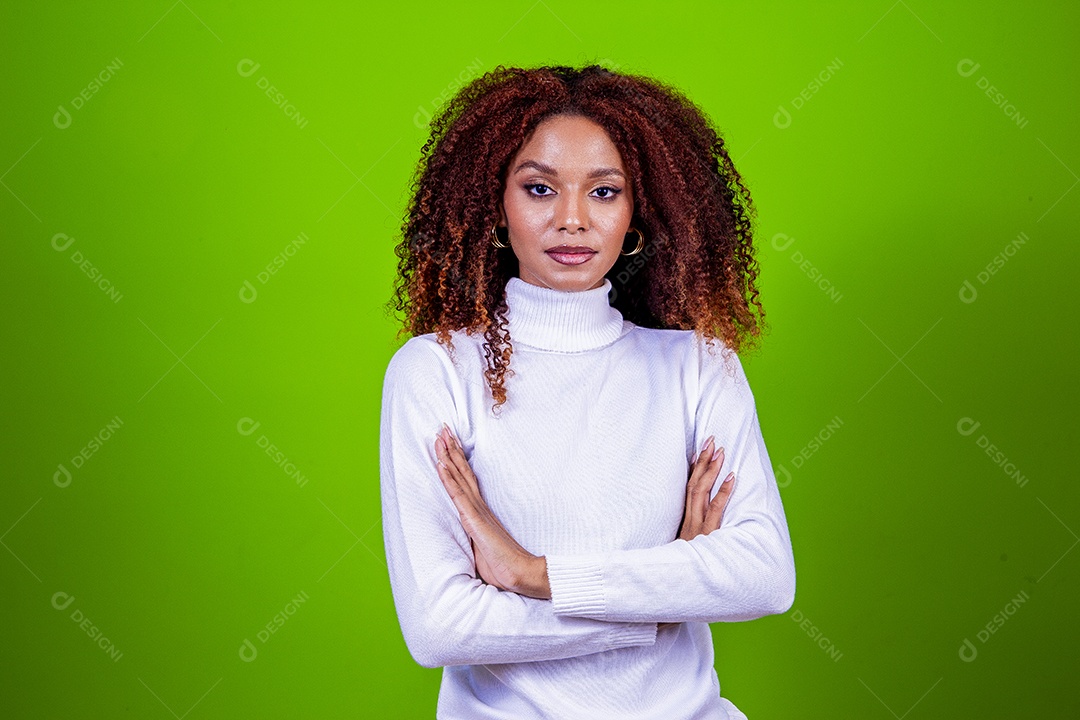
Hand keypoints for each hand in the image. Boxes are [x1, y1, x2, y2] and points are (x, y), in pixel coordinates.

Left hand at [434, 424, 548, 598]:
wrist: (521, 574)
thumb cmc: (503, 566)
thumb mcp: (483, 550)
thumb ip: (475, 540)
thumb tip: (469, 542)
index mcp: (481, 512)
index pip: (466, 481)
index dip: (457, 461)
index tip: (450, 444)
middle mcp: (479, 506)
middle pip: (462, 472)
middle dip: (452, 449)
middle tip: (443, 428)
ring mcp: (476, 511)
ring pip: (458, 477)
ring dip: (448, 456)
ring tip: (440, 436)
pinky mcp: (474, 519)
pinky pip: (458, 494)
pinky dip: (448, 477)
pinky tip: (441, 463)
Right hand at [659, 436, 735, 631]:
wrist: (666, 600)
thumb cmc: (674, 580)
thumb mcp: (675, 557)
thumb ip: (681, 543)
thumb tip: (683, 533)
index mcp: (681, 526)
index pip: (686, 491)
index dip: (693, 469)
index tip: (698, 450)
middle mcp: (688, 526)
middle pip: (694, 486)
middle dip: (703, 462)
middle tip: (711, 439)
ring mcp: (697, 532)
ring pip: (702, 495)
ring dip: (712, 471)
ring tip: (720, 451)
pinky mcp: (706, 541)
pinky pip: (715, 513)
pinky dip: (722, 494)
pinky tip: (731, 479)